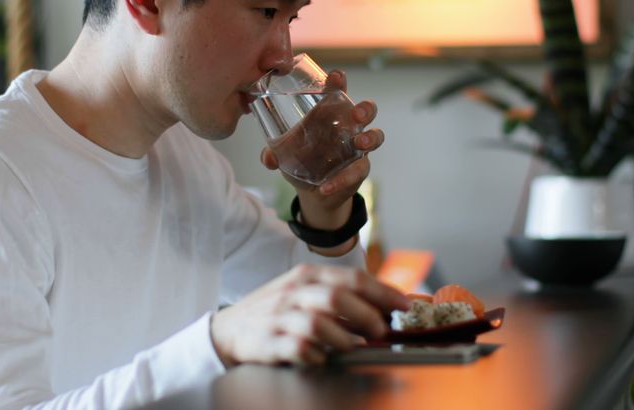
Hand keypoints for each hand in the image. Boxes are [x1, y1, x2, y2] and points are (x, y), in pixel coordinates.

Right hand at [210, 264, 410, 366]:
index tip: (405, 305)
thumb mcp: (303, 292)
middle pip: (337, 297)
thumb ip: (338, 295)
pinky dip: (315, 354)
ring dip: (343, 338)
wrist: (228, 329)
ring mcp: (279, 316)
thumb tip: (383, 307)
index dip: (382, 292)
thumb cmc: (276, 311)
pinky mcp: (267, 341)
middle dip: (366, 315)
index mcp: (307, 276)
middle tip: (381, 331)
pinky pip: (297, 348)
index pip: (352, 278)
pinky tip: (321, 357)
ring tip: (354, 347)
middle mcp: (293, 292)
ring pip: (318, 323)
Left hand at [260, 70, 384, 229]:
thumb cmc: (303, 158)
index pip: (337, 92)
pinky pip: (357, 171)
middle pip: (367, 110)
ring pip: (376, 136)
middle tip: (357, 114)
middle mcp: (348, 126)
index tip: (336, 76)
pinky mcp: (359, 168)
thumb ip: (273, 153)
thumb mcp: (285, 154)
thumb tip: (269, 158)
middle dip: (365, 109)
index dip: (339, 82)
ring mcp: (357, 147)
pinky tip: (326, 187)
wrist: (313, 191)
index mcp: (329, 114)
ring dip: (370, 138)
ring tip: (360, 144)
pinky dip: (341, 180)